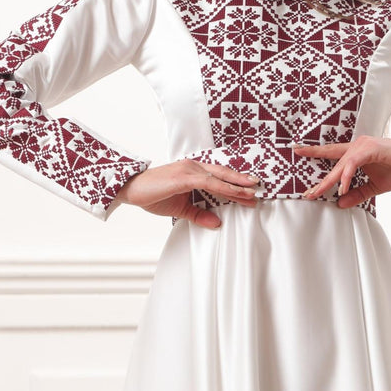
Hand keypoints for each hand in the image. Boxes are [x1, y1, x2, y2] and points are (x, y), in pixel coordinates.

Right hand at [114, 159, 260, 228]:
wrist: (131, 190)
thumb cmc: (152, 195)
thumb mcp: (180, 209)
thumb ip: (199, 214)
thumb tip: (217, 223)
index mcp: (193, 172)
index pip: (219, 178)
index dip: (235, 185)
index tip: (250, 193)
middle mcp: (193, 167)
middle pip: (224, 174)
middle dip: (242, 183)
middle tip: (259, 190)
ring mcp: (190, 170)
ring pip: (220, 178)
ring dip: (238, 186)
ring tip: (253, 193)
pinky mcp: (185, 176)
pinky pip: (210, 182)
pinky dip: (225, 188)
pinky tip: (237, 193)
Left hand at [294, 136, 390, 207]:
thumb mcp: (374, 187)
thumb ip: (357, 193)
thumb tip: (339, 203)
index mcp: (356, 153)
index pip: (331, 154)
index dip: (314, 153)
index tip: (296, 153)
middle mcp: (357, 146)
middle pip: (332, 163)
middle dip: (320, 181)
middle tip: (306, 194)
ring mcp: (363, 146)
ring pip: (340, 164)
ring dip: (330, 181)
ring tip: (318, 194)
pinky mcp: (371, 148)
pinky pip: (353, 163)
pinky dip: (346, 176)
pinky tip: (341, 187)